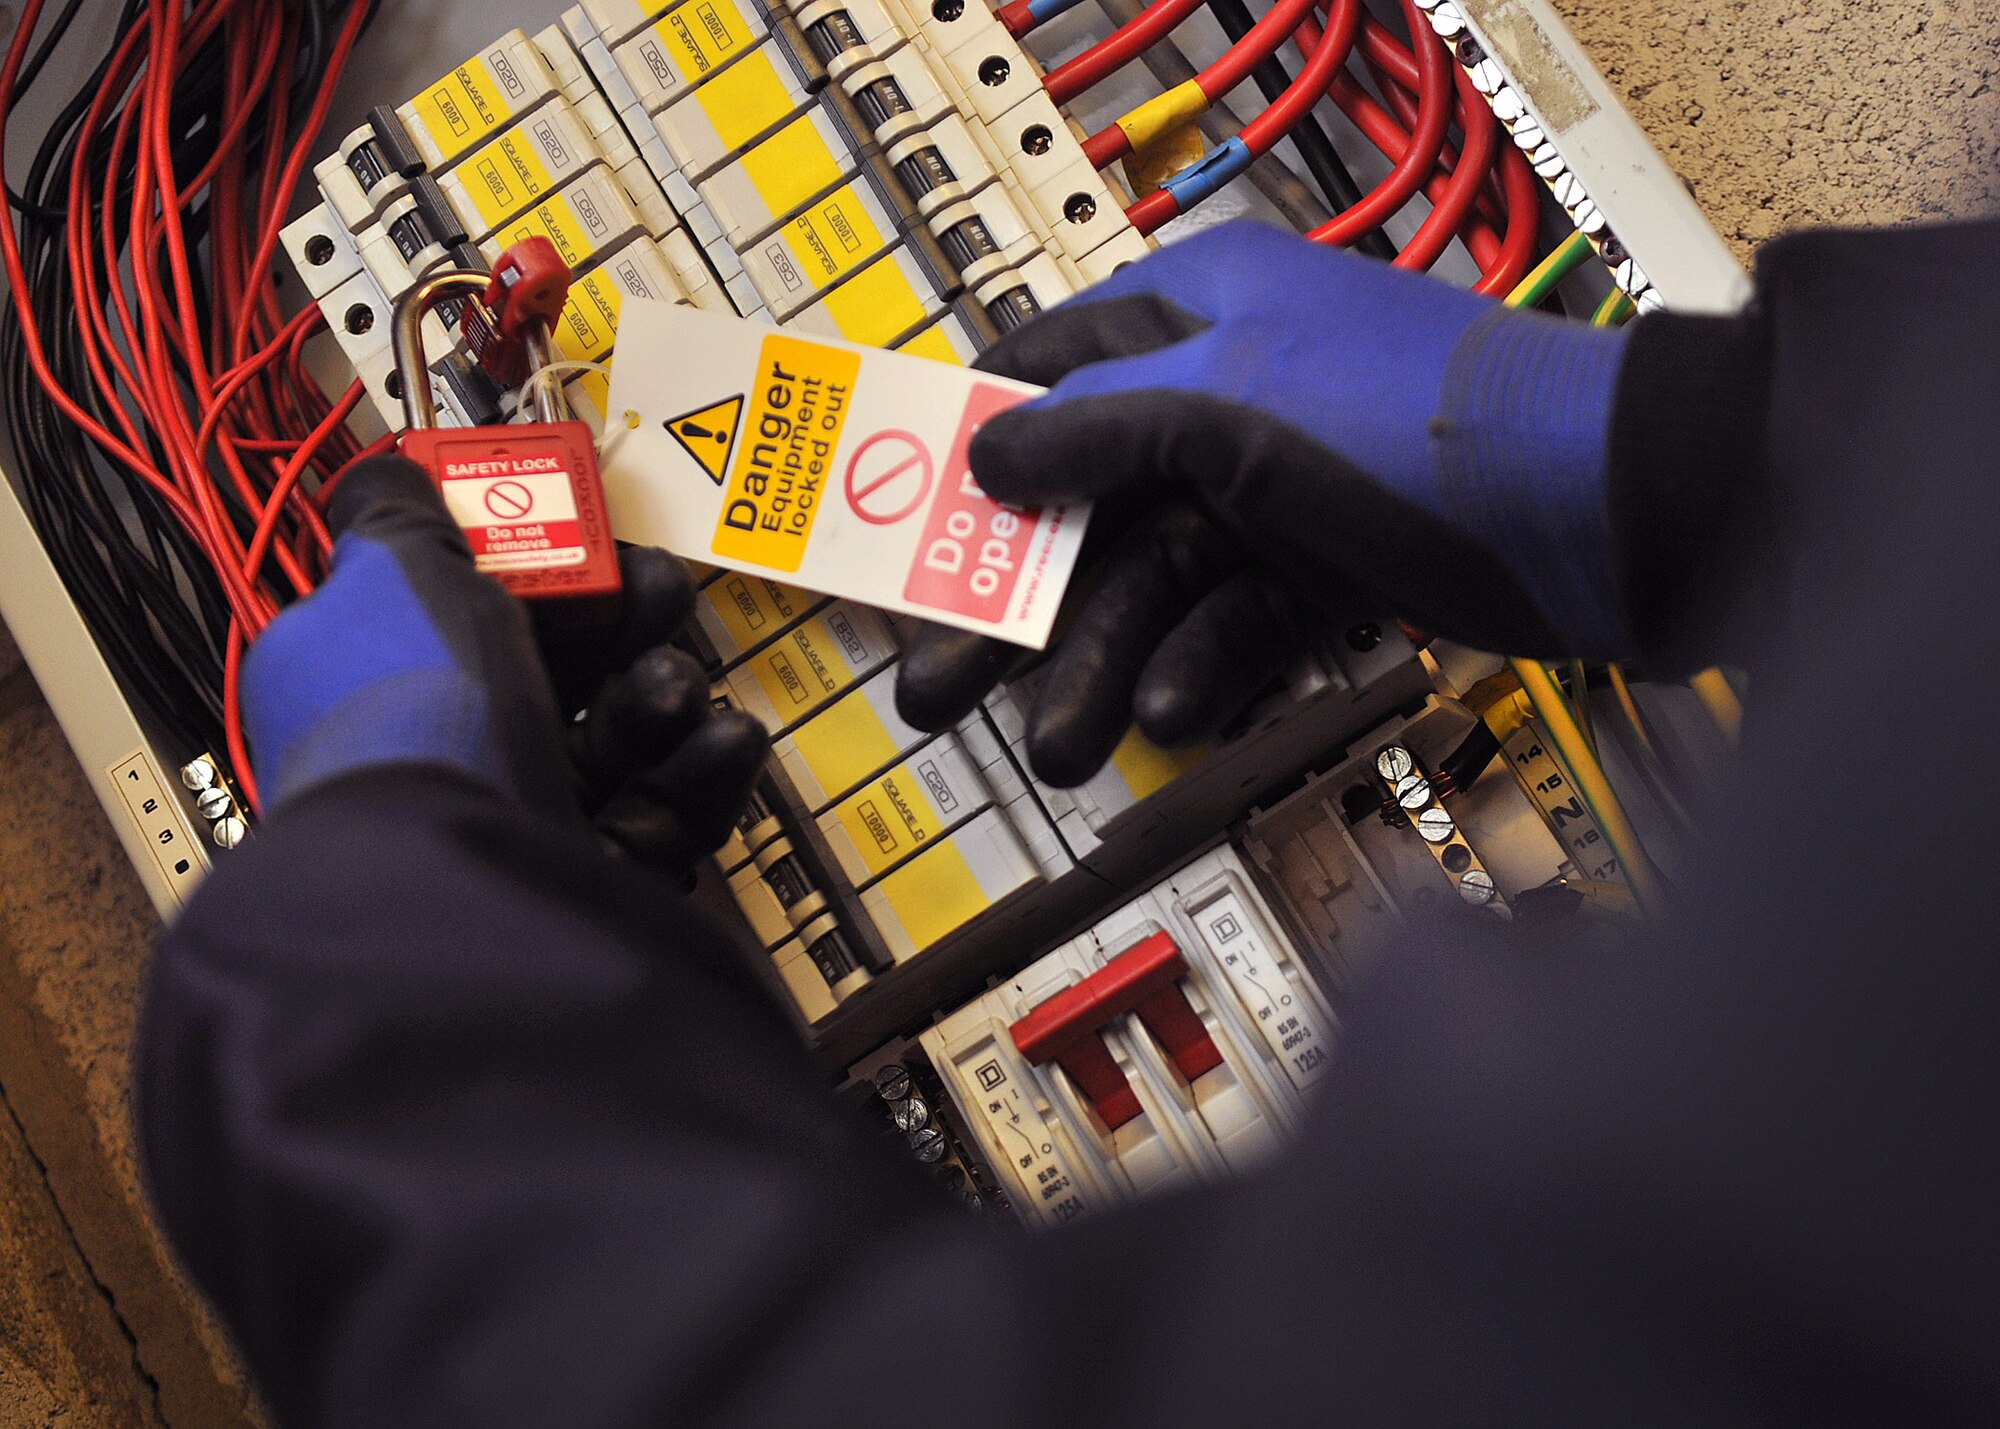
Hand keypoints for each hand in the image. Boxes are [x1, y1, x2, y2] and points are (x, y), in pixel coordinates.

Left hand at [243, 457, 766, 874]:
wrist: (472, 878)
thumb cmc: (417, 718)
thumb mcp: (395, 576)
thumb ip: (396, 514)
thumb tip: (385, 474)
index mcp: (379, 682)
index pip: (461, 609)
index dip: (529, 564)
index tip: (582, 529)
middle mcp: (445, 755)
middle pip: (558, 669)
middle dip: (623, 621)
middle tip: (657, 593)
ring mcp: (520, 821)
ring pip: (620, 740)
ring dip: (665, 695)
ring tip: (674, 689)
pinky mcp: (593, 880)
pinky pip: (667, 813)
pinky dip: (702, 772)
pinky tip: (721, 741)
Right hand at [895, 220, 1631, 786]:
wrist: (1597, 514)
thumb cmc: (1411, 422)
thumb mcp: (1232, 403)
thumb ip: (1095, 424)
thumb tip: (982, 455)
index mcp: (1193, 310)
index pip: (1043, 365)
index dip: (966, 443)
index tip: (897, 523)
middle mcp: (1221, 391)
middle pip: (1079, 500)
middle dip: (1008, 602)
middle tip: (932, 690)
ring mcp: (1270, 483)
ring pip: (1147, 576)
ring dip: (1095, 660)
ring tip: (1053, 747)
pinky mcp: (1317, 563)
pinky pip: (1226, 616)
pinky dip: (1195, 663)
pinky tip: (1165, 713)